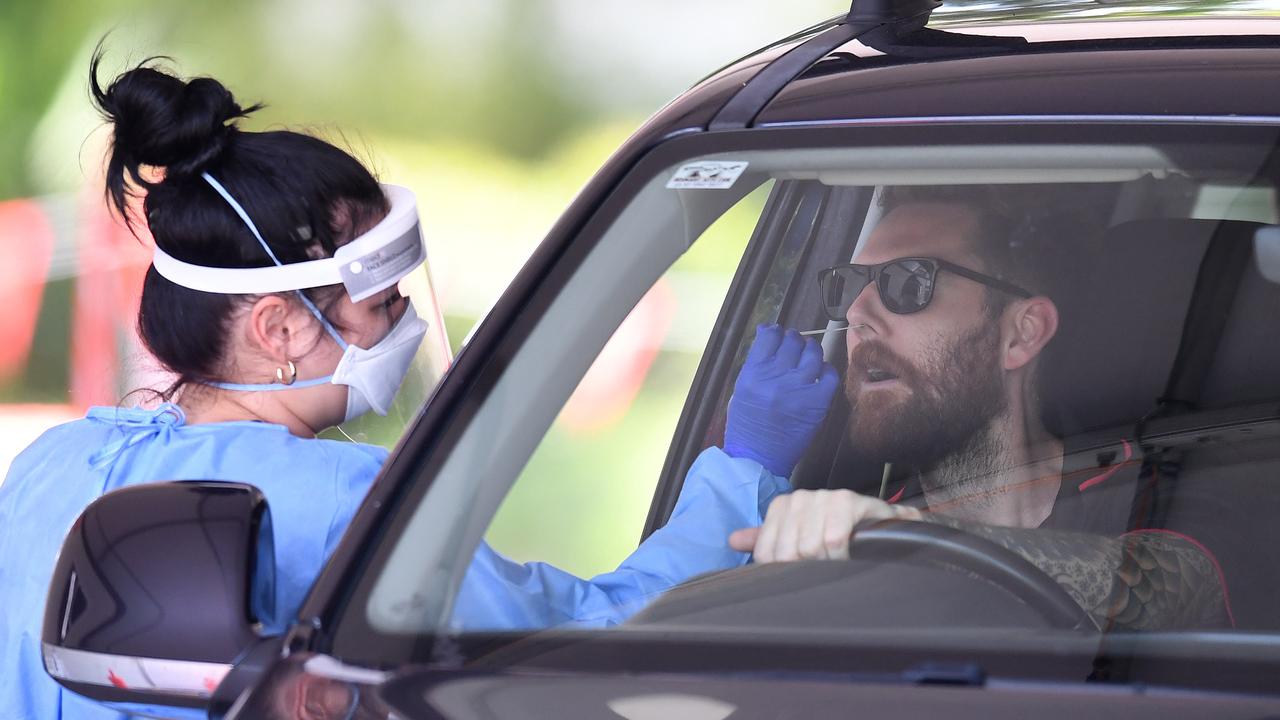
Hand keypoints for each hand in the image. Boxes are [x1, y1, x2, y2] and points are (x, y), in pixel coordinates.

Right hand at [723, 324, 838, 475]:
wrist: (758, 458)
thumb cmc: (746, 425)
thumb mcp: (741, 389)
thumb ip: (755, 365)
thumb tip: (767, 338)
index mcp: (753, 373)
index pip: (769, 337)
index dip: (774, 330)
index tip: (777, 333)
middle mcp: (776, 377)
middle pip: (792, 342)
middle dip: (793, 339)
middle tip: (793, 344)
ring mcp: (799, 389)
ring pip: (813, 353)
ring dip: (811, 349)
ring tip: (808, 354)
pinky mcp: (817, 403)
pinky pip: (830, 374)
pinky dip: (826, 369)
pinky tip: (819, 373)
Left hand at [728, 489, 922, 561]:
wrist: (881, 522)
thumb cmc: (837, 531)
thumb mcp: (799, 536)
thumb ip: (766, 540)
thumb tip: (733, 540)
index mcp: (782, 506)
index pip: (766, 553)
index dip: (784, 571)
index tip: (803, 570)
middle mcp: (798, 498)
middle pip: (787, 554)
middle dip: (808, 568)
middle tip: (825, 566)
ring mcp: (821, 497)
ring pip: (809, 548)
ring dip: (827, 563)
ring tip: (838, 559)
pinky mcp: (846, 501)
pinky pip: (832, 540)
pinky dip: (841, 555)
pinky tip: (849, 553)